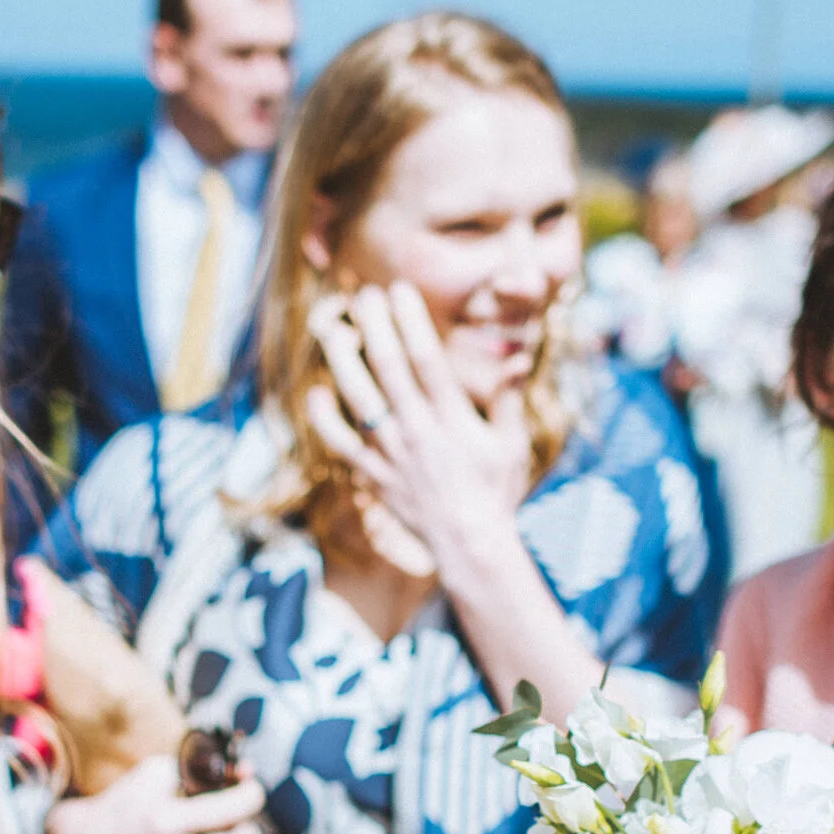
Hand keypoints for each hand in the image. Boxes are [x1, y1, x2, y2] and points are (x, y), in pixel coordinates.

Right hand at [44, 754, 264, 833]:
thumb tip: (247, 771)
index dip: (252, 795)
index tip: (251, 788)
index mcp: (162, 821)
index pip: (233, 810)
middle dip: (247, 818)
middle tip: (240, 808)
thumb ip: (204, 768)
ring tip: (238, 832)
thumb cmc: (127, 804)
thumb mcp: (157, 772)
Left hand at [306, 282, 533, 578]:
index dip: (410, 321)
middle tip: (362, 294)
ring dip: (341, 360)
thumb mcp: (512, 444)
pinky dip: (324, 419)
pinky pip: (341, 444)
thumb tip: (517, 357)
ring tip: (331, 327)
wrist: (470, 544)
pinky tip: (316, 393)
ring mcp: (392, 454)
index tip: (399, 290)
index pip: (427, 359)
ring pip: (358, 398)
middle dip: (373, 326)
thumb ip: (508, 399)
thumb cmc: (497, 490)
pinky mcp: (374, 475)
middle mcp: (418, 431)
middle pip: (387, 368)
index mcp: (453, 419)